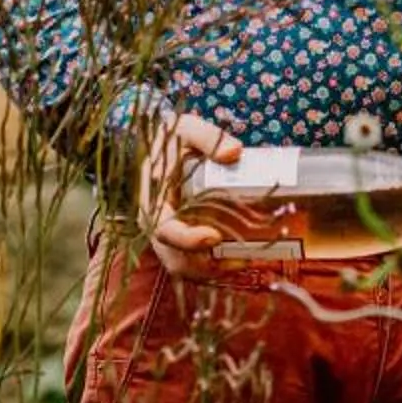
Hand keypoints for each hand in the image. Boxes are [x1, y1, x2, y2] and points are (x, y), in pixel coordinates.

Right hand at [139, 111, 243, 278]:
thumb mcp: (186, 128)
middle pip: (175, 261)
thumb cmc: (171, 138)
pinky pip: (194, 265)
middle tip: (243, 261)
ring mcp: (168, 236)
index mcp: (153, 201)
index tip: (215, 237)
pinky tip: (243, 263)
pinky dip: (216, 270)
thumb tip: (234, 152)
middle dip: (207, 269)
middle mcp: (157, 224)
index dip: (187, 240)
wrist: (157, 148)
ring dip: (215, 274)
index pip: (164, 230)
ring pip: (185, 269)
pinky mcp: (181, 240)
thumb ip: (208, 137)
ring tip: (248, 264)